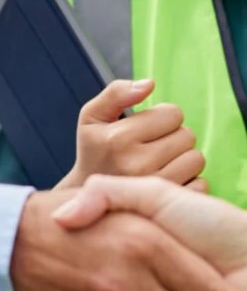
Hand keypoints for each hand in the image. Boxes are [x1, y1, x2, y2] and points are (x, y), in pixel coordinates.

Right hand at [56, 79, 204, 189]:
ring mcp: (153, 188)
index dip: (161, 116)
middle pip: (187, 135)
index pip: (171, 113)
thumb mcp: (92, 117)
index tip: (146, 127)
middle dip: (173, 136)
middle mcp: (136, 164)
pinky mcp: (168, 206)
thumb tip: (150, 83)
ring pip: (196, 158)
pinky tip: (168, 180)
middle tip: (154, 145)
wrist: (90, 200)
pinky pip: (201, 183)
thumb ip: (116, 93)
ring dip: (183, 157)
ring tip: (162, 162)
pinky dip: (189, 180)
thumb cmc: (94, 152)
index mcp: (117, 138)